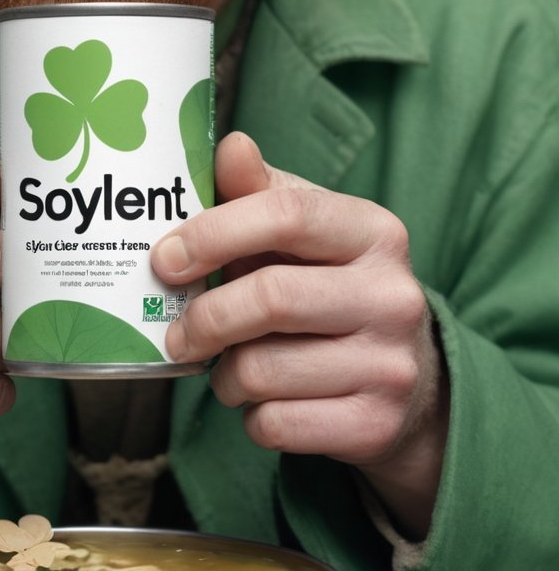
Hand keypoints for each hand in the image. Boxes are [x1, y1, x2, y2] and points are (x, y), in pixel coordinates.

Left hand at [151, 132, 448, 538]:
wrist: (407, 379)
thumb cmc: (333, 286)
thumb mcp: (308, 232)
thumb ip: (260, 191)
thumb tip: (231, 144)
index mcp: (374, 231)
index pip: (287, 215)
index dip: (214, 233)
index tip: (164, 258)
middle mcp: (393, 294)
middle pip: (270, 298)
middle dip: (204, 319)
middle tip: (177, 332)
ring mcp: (390, 364)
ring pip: (262, 371)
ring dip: (224, 375)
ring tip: (230, 366)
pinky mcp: (376, 426)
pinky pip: (275, 424)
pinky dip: (251, 416)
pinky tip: (265, 399)